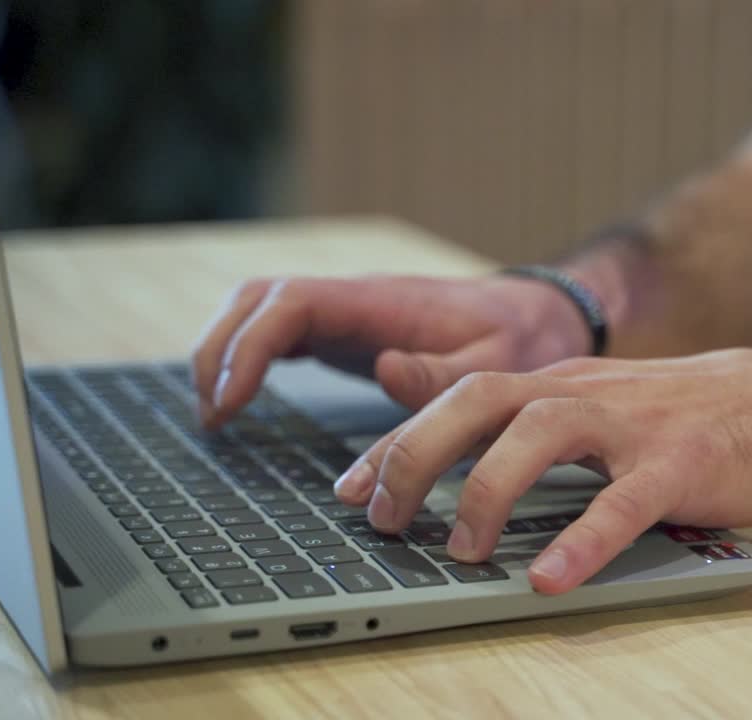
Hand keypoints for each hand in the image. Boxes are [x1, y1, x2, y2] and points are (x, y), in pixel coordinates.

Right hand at [191, 274, 592, 427]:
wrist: (540, 315)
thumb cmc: (520, 339)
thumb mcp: (496, 363)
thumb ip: (444, 374)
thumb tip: (384, 370)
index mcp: (383, 302)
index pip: (291, 303)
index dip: (249, 346)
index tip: (228, 400)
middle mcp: (356, 298)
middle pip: (258, 299)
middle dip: (220, 349)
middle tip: (211, 414)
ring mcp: (348, 310)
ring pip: (261, 309)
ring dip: (226, 350)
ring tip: (214, 413)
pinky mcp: (348, 328)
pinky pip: (282, 330)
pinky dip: (250, 357)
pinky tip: (238, 398)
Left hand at [335, 349, 751, 593]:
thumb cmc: (690, 417)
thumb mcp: (600, 405)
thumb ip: (531, 417)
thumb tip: (459, 445)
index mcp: (562, 385)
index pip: (458, 397)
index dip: (395, 440)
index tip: (347, 489)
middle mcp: (586, 396)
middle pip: (480, 402)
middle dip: (416, 456)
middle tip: (379, 515)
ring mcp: (633, 426)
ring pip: (540, 437)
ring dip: (485, 492)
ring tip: (458, 551)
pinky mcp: (680, 465)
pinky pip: (623, 503)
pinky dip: (581, 541)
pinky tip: (549, 579)